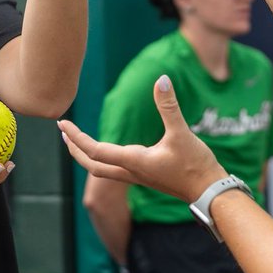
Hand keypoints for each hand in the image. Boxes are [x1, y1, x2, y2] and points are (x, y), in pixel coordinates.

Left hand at [59, 75, 225, 202]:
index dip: (77, 137)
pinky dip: (102, 158)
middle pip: (92, 164)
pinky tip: (106, 150)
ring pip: (102, 169)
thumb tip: (161, 80)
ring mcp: (138, 176)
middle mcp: (131, 171)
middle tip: (63, 132)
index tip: (63, 124)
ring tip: (76, 141)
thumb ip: (169, 106)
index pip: (95, 150)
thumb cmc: (196, 165)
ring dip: (86, 155)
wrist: (209, 192)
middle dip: (74, 149)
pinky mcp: (146, 176)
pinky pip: (114, 169)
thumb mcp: (182, 133)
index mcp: (134, 161)